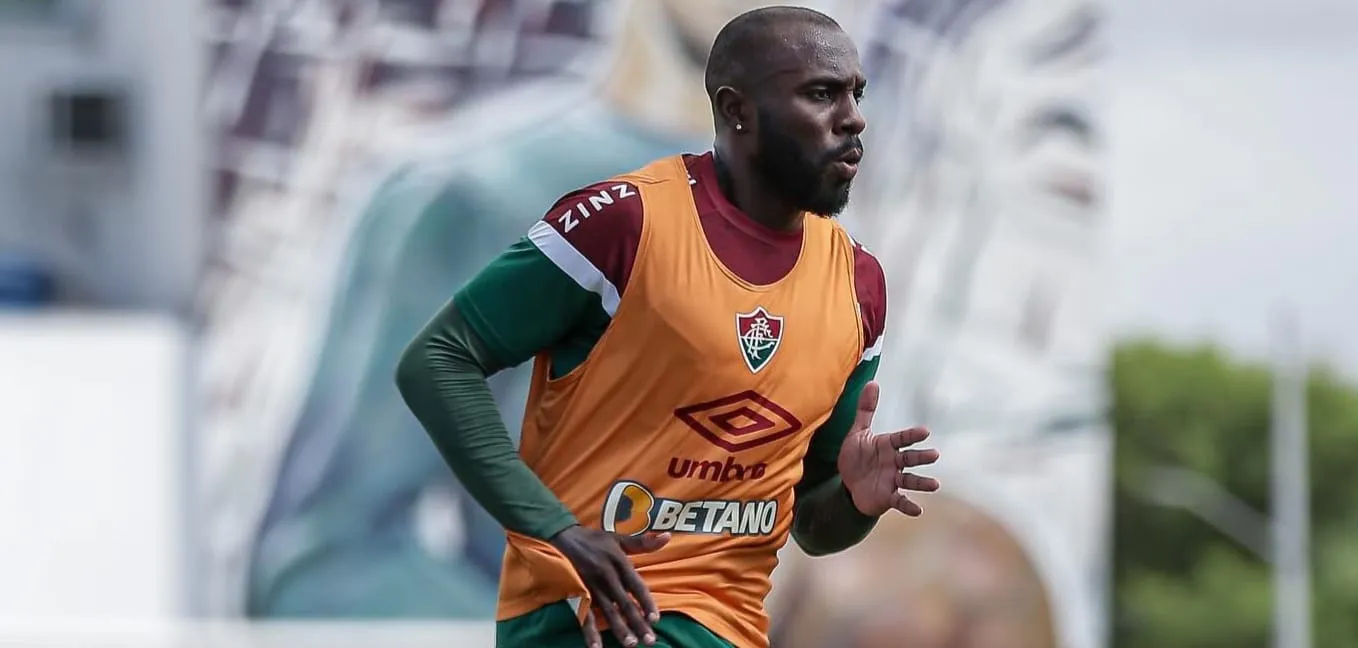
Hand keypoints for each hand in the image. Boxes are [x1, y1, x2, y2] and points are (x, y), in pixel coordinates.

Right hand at [549, 525, 670, 647]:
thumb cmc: (593, 539)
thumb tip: (667, 537)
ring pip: (608, 612)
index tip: (655, 619)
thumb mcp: (618, 538)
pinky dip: (590, 632)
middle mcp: (607, 577)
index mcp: (619, 563)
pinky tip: (596, 647)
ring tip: (630, 644)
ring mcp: (592, 587)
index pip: (636, 586)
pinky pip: (584, 615)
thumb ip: (642, 542)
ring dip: (619, 629)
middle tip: (649, 641)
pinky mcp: (578, 594)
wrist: (560, 537)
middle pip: (625, 603)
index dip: (646, 602)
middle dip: (637, 623)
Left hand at [837, 381, 940, 516]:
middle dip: (921, 457)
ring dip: (922, 483)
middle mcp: (894, 463)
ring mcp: (892, 480)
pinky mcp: (888, 497)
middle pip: (910, 459)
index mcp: (887, 446)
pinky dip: (909, 505)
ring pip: (910, 480)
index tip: (924, 432)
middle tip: (934, 455)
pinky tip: (918, 510)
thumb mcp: (858, 433)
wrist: (848, 484)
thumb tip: (872, 382)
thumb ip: (866, 410)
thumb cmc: (857, 457)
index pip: (901, 439)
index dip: (912, 436)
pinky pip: (900, 501)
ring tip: (935, 485)